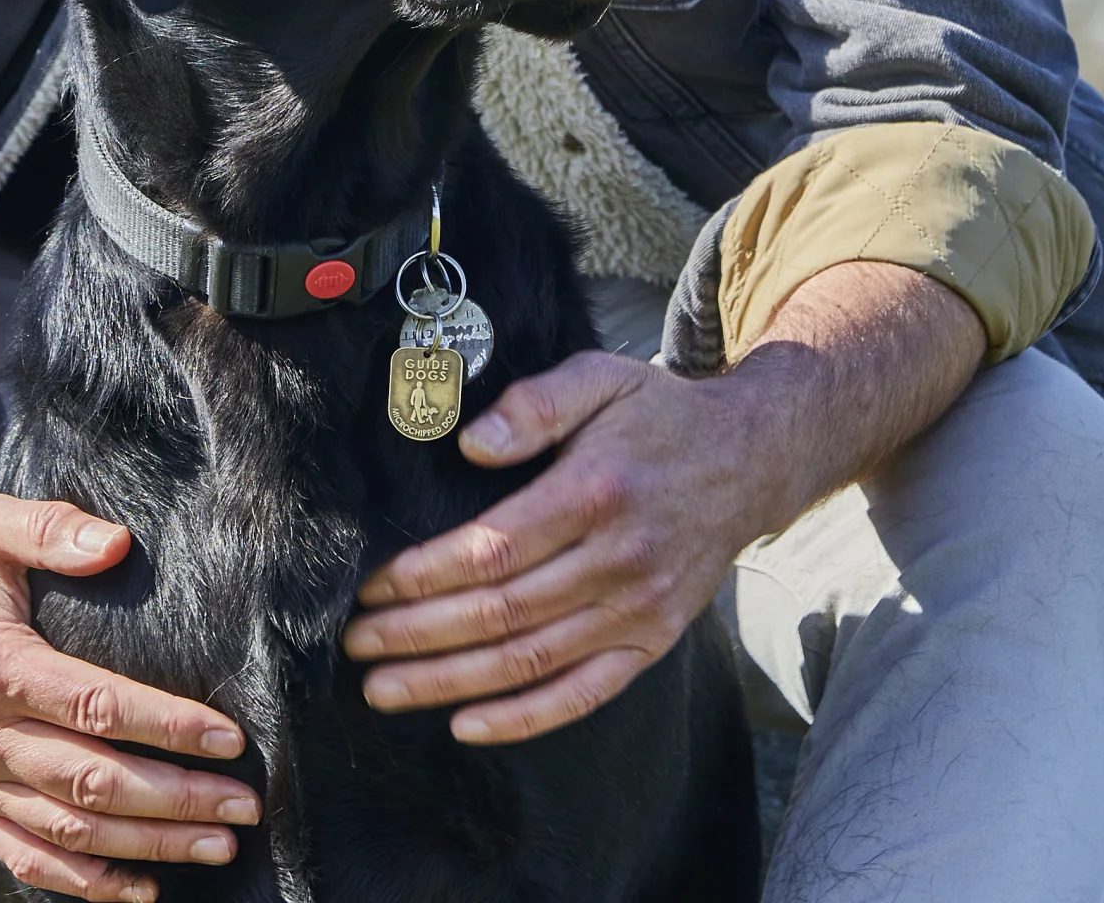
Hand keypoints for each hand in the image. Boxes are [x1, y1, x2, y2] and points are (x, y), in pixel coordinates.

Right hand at [0, 495, 260, 901]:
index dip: (167, 726)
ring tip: (216, 847)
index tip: (228, 739)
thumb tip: (117, 544)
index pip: (96, 706)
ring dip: (147, 847)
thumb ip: (52, 528)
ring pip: (69, 831)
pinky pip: (24, 857)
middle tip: (244, 806)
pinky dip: (83, 884)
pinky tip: (141, 889)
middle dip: (176, 800)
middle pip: (92, 781)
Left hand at [339, 350, 800, 744]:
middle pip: (502, 613)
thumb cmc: (657, 415)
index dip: (425, 574)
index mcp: (598, 492)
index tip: (371, 585)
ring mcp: (640, 610)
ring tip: (383, 687)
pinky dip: (523, 717)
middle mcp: (621, 559)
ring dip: (448, 682)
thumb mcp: (600, 378)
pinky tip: (465, 724)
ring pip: (530, 660)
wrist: (748, 461)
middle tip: (356, 643)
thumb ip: (534, 403)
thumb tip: (471, 444)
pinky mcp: (652, 643)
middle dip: (417, 634)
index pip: (495, 549)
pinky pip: (583, 694)